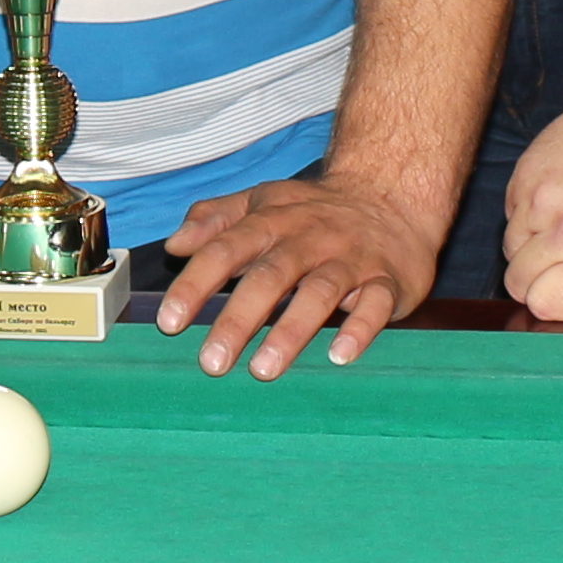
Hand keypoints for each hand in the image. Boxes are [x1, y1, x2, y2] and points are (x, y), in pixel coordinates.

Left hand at [154, 174, 440, 378]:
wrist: (393, 192)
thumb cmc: (314, 210)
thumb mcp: (262, 201)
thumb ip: (215, 220)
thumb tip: (174, 245)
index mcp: (272, 221)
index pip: (227, 250)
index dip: (197, 285)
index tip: (170, 323)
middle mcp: (310, 238)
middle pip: (270, 276)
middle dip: (238, 319)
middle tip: (212, 363)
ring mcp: (351, 258)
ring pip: (320, 292)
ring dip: (291, 330)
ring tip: (263, 370)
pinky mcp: (388, 280)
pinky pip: (375, 304)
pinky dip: (360, 329)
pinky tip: (339, 356)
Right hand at [497, 93, 562, 323]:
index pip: (546, 306)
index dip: (557, 306)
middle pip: (517, 284)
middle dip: (538, 283)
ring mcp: (536, 200)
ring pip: (509, 250)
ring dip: (532, 250)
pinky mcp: (520, 176)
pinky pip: (509, 216)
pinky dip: (528, 219)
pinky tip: (561, 201)